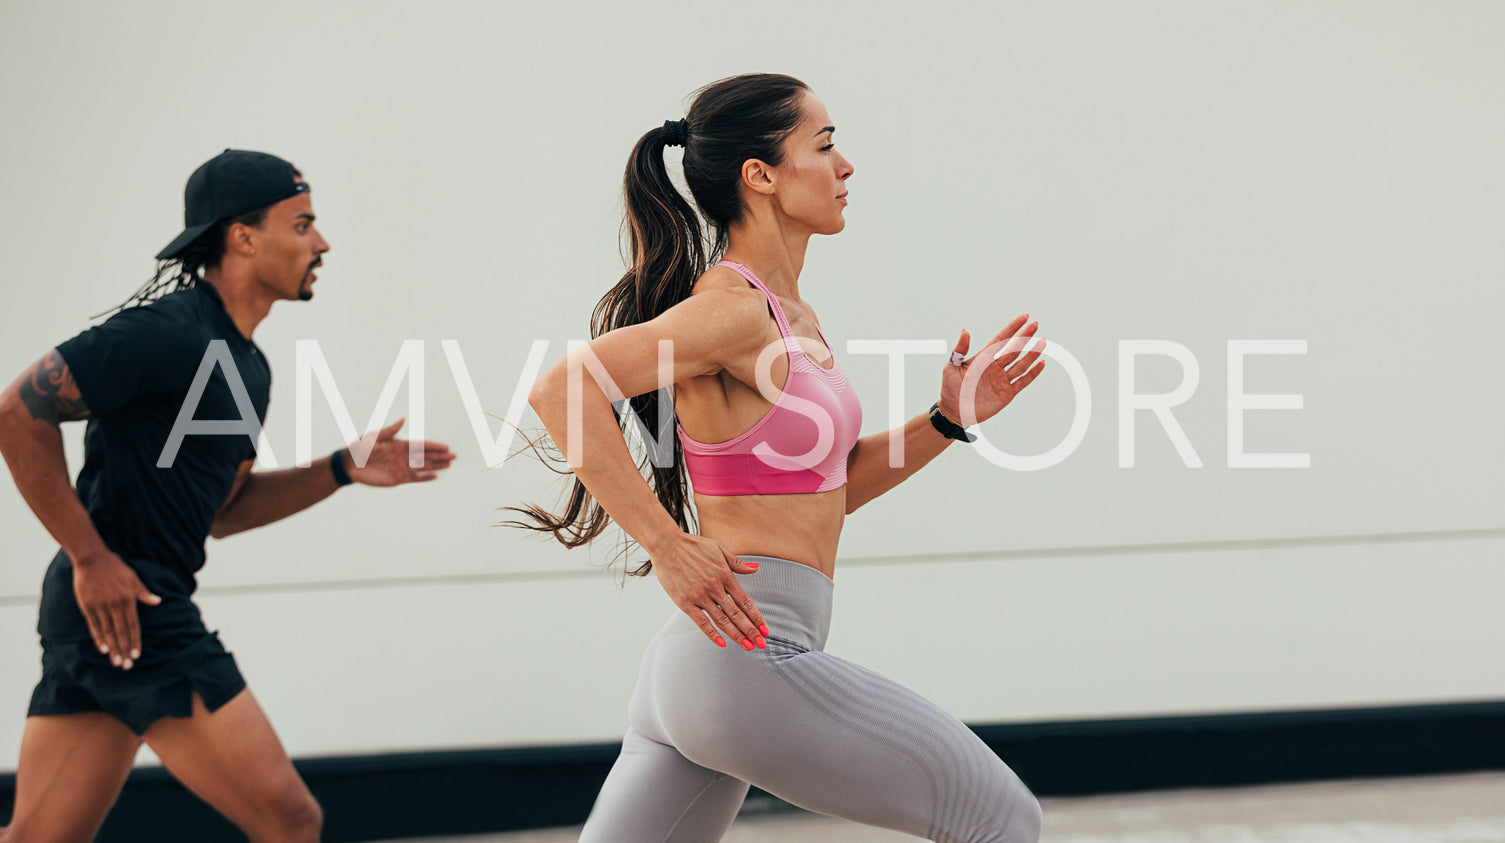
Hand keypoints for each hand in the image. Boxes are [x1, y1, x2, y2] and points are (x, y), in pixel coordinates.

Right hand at [72, 551, 160, 669]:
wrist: (91, 558)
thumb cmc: (114, 567)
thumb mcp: (133, 577)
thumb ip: (143, 592)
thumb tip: (157, 602)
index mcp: (128, 599)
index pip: (133, 625)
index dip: (135, 641)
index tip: (136, 655)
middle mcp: (115, 605)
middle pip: (121, 632)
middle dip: (124, 649)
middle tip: (127, 666)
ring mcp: (100, 606)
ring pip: (108, 631)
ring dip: (113, 648)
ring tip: (116, 662)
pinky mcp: (87, 606)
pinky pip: (94, 625)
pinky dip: (98, 638)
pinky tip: (103, 649)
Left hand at [343, 418, 456, 485]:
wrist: (348, 465)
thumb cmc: (360, 447)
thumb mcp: (374, 436)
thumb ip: (390, 430)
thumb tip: (403, 420)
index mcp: (399, 445)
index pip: (420, 445)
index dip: (433, 446)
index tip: (446, 447)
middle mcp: (402, 456)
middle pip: (425, 457)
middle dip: (439, 457)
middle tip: (454, 457)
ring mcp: (400, 468)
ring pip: (422, 468)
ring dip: (435, 466)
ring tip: (449, 465)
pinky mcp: (396, 479)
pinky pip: (413, 479)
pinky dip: (423, 478)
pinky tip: (434, 476)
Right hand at [649, 534, 769, 651]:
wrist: (666, 545)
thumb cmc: (692, 545)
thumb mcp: (719, 548)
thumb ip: (737, 562)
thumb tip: (755, 568)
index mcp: (725, 575)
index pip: (745, 601)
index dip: (756, 616)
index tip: (765, 628)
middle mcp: (715, 588)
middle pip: (737, 614)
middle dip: (751, 631)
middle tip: (761, 643)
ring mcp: (700, 596)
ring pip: (722, 620)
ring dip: (736, 635)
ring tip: (747, 646)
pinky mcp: (685, 602)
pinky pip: (701, 621)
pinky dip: (711, 633)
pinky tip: (721, 643)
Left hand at [938, 315, 1046, 425]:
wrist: (954, 412)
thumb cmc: (950, 389)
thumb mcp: (951, 368)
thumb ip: (960, 350)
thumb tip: (965, 330)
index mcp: (983, 358)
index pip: (1001, 339)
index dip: (1012, 328)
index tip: (1024, 317)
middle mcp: (995, 367)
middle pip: (1013, 349)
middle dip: (1024, 337)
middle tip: (1036, 325)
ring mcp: (1002, 380)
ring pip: (1020, 364)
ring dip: (1031, 354)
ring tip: (1042, 342)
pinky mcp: (1006, 394)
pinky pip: (1022, 382)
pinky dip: (1032, 373)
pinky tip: (1041, 363)